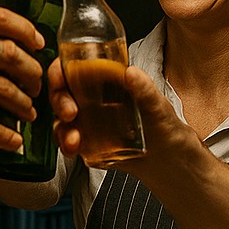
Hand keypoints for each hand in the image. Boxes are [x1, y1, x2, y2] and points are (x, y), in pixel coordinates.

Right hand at [50, 59, 190, 171]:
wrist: (169, 161)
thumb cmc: (164, 126)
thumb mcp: (158, 106)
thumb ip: (145, 90)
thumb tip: (131, 72)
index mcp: (106, 80)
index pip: (74, 67)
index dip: (60, 69)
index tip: (61, 78)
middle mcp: (92, 98)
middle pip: (62, 92)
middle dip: (59, 101)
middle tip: (70, 113)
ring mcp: (88, 121)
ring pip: (61, 119)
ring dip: (61, 128)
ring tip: (74, 140)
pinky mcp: (87, 143)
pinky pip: (67, 141)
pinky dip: (66, 145)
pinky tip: (74, 149)